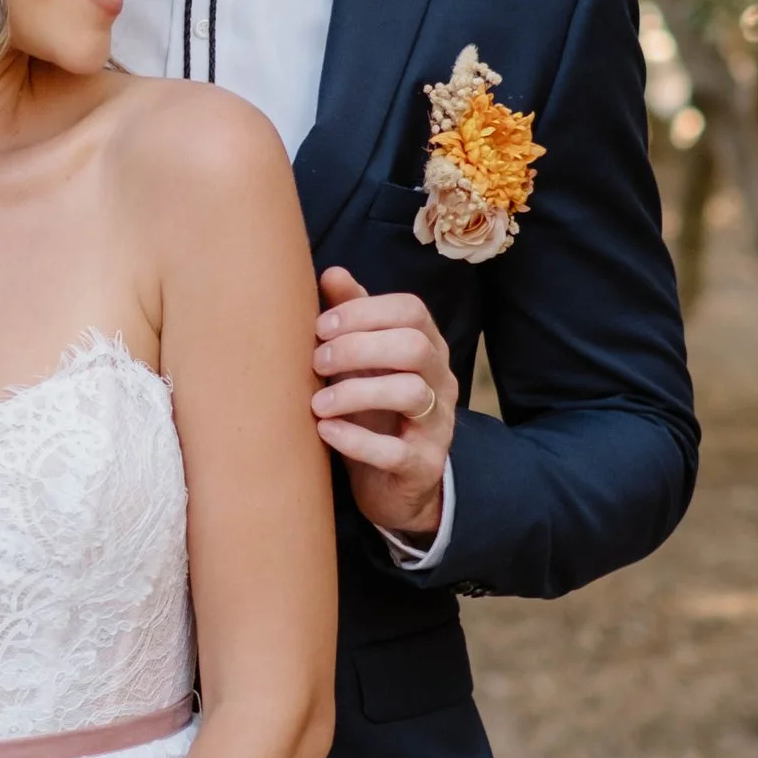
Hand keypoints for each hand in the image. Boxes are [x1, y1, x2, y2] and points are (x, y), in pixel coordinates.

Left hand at [311, 265, 457, 543]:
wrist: (394, 484)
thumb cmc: (373, 411)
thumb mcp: (363, 363)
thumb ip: (352, 318)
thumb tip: (331, 273)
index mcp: (427, 348)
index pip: (411, 311)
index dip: (365, 312)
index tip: (321, 327)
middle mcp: (441, 382)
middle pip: (414, 346)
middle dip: (359, 348)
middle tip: (316, 362)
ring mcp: (438, 426)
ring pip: (411, 393)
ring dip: (355, 393)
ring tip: (317, 404)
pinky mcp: (423, 467)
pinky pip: (398, 451)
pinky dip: (357, 440)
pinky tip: (326, 432)